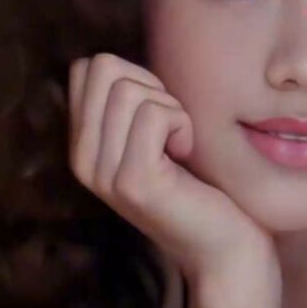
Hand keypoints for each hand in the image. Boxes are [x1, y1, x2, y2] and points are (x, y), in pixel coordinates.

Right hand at [67, 53, 280, 291]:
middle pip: (103, 68)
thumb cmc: (200, 182)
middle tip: (171, 128)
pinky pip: (155, 113)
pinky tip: (186, 154)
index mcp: (84, 144)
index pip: (87, 67)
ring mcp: (104, 172)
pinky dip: (182, 123)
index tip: (159, 112)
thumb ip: (128, 104)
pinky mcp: (134, 180)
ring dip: (170, 107)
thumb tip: (118, 61)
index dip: (134, 74)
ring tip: (179, 145)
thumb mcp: (155, 137)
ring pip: (128, 88)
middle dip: (151, 85)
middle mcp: (81, 158)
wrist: (225, 246)